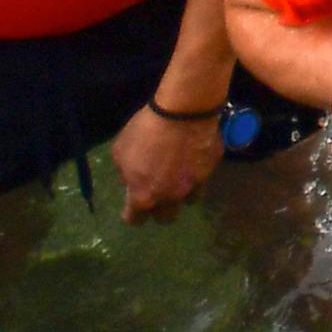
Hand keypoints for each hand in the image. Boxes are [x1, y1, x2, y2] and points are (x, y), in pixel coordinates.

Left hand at [111, 100, 224, 218]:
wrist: (183, 111)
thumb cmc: (145, 130)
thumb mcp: (120, 150)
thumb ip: (125, 173)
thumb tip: (132, 179)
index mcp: (144, 196)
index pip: (135, 220)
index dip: (132, 214)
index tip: (132, 204)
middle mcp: (170, 197)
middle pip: (166, 218)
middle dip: (160, 209)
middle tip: (157, 191)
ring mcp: (194, 185)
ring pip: (189, 200)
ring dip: (182, 192)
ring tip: (179, 175)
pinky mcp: (212, 169)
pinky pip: (203, 176)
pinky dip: (197, 170)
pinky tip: (193, 155)